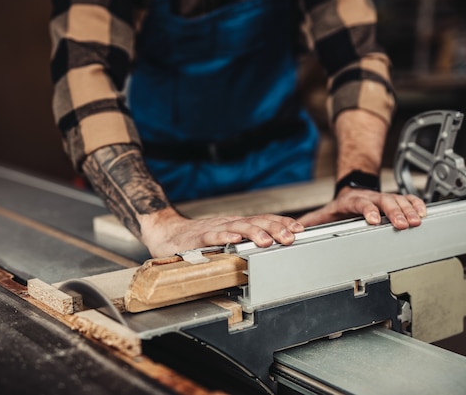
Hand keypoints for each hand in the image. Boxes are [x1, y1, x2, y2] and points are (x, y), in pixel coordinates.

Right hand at [140, 208, 304, 257]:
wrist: (166, 234)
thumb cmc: (198, 239)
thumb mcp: (226, 238)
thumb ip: (244, 241)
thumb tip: (271, 246)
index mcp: (236, 224)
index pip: (263, 219)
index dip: (281, 223)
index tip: (299, 229)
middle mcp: (228, 223)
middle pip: (255, 222)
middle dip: (274, 229)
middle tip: (290, 237)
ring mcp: (213, 229)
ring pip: (237, 227)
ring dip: (254, 233)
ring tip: (267, 241)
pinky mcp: (197, 238)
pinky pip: (212, 237)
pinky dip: (224, 238)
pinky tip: (234, 240)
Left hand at [298, 188, 425, 228]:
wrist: (351, 190)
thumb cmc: (339, 206)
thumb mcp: (323, 214)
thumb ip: (311, 223)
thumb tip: (295, 232)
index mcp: (351, 201)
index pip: (361, 204)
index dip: (368, 210)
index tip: (374, 219)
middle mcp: (369, 197)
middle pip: (384, 201)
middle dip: (395, 212)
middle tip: (403, 224)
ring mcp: (382, 198)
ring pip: (398, 200)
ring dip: (409, 210)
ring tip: (417, 220)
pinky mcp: (393, 199)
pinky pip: (407, 199)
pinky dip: (416, 204)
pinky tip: (423, 211)